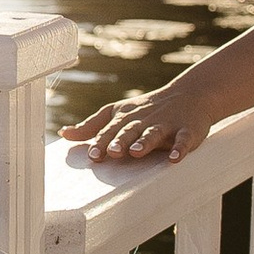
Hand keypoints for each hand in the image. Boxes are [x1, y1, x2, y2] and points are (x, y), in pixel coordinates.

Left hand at [68, 82, 209, 164]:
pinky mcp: (187, 130)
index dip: (102, 141)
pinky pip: (183, 140)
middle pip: (130, 130)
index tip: (92, 155)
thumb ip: (92, 126)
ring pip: (154, 133)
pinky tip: (174, 158)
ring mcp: (166, 125)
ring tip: (136, 152)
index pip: (110, 130)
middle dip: (120, 140)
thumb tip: (64, 133)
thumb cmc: (147, 109)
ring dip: (145, 142)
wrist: (189, 95)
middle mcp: (144, 121)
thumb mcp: (118, 113)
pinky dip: (180, 148)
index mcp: (126, 118)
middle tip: (112, 152)